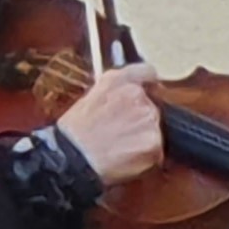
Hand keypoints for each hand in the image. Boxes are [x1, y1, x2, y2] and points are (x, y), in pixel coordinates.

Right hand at [53, 61, 164, 184]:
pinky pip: (156, 148)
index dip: (150, 83)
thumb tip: (134, 89)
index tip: (150, 91)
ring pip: (154, 127)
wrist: (72, 156)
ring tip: (119, 144)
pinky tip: (125, 156)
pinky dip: (145, 154)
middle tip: (120, 130)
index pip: (147, 72)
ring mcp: (149, 118)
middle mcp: (137, 95)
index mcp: (119, 81)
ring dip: (143, 136)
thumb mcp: (90, 96)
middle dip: (140, 117)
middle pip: (152, 105)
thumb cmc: (76, 130)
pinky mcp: (154, 141)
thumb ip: (114, 88)